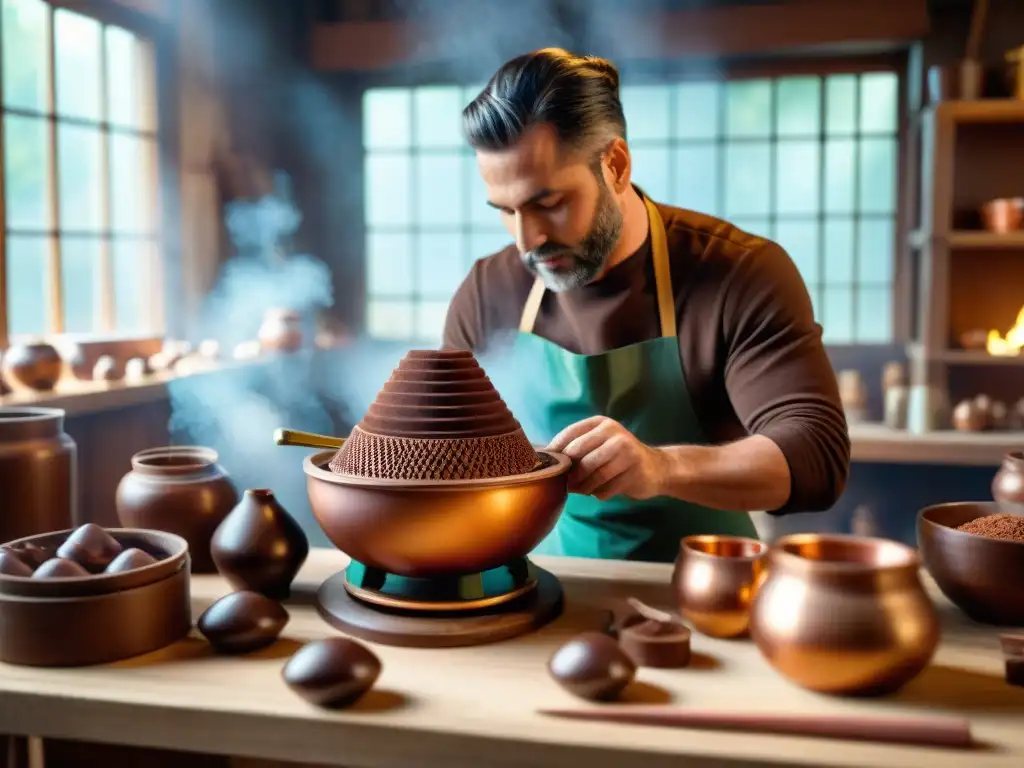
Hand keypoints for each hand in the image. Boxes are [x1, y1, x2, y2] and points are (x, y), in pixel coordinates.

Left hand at [547, 416, 667, 500]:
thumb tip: (544, 460)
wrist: (656, 468)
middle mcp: (614, 433)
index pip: (570, 434)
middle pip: (578, 454)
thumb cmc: (618, 458)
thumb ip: (577, 448)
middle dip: (568, 472)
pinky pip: (606, 488)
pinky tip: (601, 492)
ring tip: (581, 490)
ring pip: (592, 473)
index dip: (555, 451)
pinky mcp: (634, 472)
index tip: (547, 466)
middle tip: (564, 483)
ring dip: (582, 486)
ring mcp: (627, 452)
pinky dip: (599, 494)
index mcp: (601, 423)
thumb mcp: (600, 444)